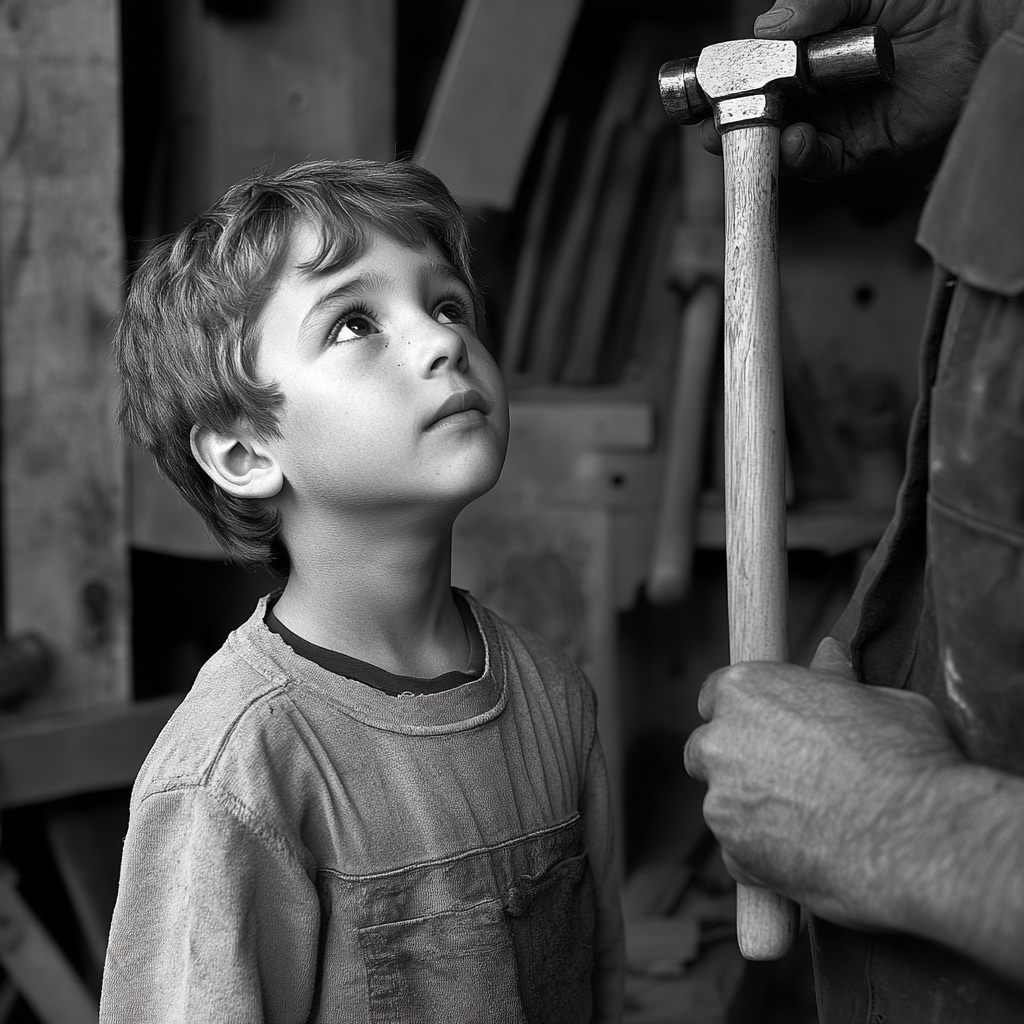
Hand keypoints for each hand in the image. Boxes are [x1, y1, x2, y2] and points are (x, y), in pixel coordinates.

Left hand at [684, 637, 963, 929]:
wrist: (923, 840)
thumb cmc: (908, 757)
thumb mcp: (880, 698)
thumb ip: (836, 678)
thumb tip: (828, 652)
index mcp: (746, 690)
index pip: (716, 695)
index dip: (744, 713)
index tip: (768, 727)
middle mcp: (720, 742)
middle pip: (707, 750)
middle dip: (736, 763)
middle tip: (788, 778)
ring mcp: (722, 802)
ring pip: (725, 805)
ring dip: (754, 813)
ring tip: (815, 822)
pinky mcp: (735, 856)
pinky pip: (740, 854)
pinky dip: (765, 857)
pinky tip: (811, 854)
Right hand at [701, 0, 1018, 178]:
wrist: (984, 21)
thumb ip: (813, 2)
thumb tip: (771, 28)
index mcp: (805, 46)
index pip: (752, 72)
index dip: (725, 86)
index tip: (703, 92)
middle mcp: (817, 85)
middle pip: (759, 114)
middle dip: (732, 124)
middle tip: (713, 127)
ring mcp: (838, 117)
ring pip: (784, 143)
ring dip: (763, 144)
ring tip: (757, 133)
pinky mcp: (862, 145)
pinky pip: (823, 161)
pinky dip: (804, 158)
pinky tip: (798, 141)